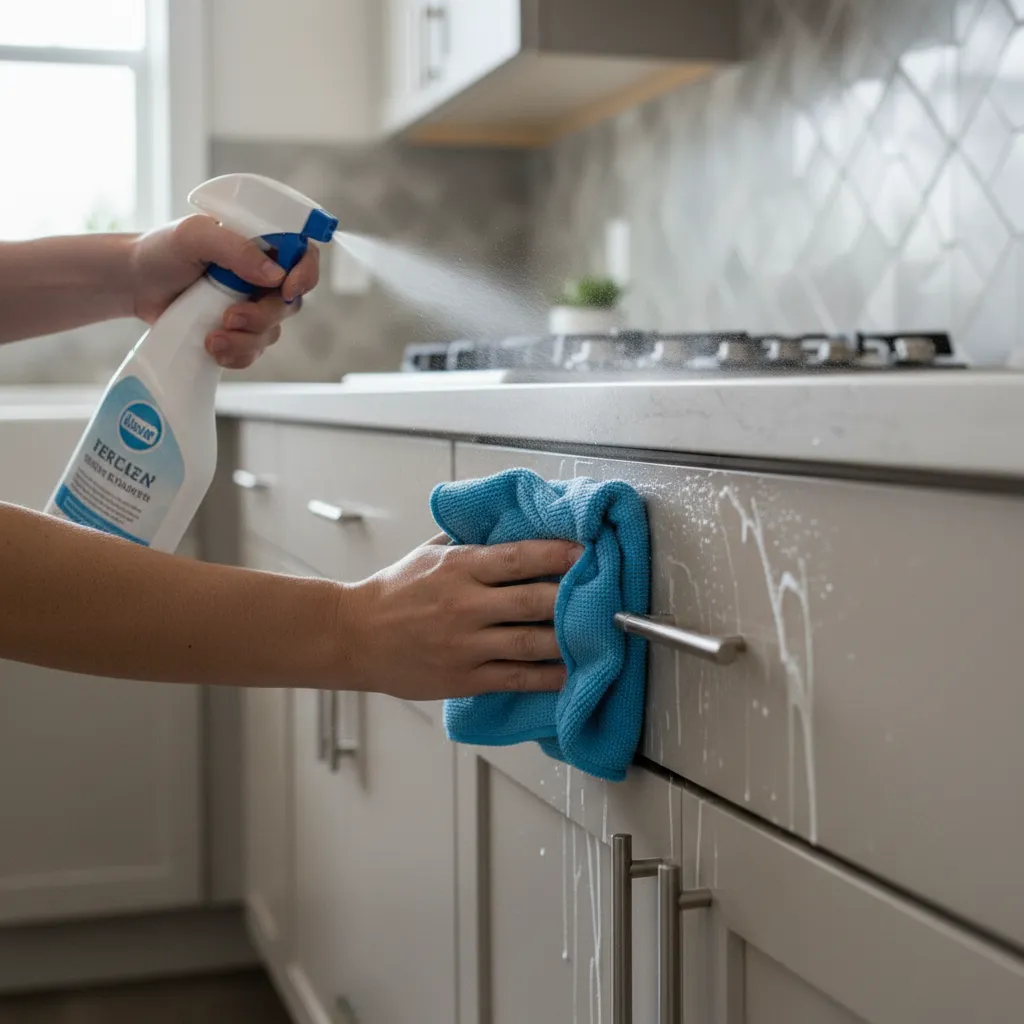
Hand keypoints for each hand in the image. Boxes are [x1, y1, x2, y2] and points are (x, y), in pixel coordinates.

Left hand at [129, 214, 320, 368]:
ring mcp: (251, 307)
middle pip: (290, 303)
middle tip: (230, 318)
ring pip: (272, 333)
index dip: (306, 274)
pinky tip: (213, 348)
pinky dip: (237, 355)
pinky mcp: (237, 333)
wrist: (133, 285)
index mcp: (260, 245)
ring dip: (245, 341)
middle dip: (262, 318)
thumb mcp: (194, 236)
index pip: (303, 255)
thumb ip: (235, 248)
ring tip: (212, 338)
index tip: (287, 289)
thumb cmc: (161, 251)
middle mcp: (262, 277)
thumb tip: (274, 275)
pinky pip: (254, 352)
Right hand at [336, 536, 582, 699]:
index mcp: (460, 568)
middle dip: (575, 597)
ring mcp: (465, 645)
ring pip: (530, 642)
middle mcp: (465, 606)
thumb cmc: (395, 590)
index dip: (559, 554)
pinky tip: (571, 671)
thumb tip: (516, 520)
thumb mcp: (431, 553)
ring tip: (600, 633)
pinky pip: (516, 677)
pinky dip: (548, 675)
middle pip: (534, 601)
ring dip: (570, 639)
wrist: (354, 635)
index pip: (520, 557)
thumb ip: (472, 539)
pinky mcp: (464, 678)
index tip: (589, 551)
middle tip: (608, 595)